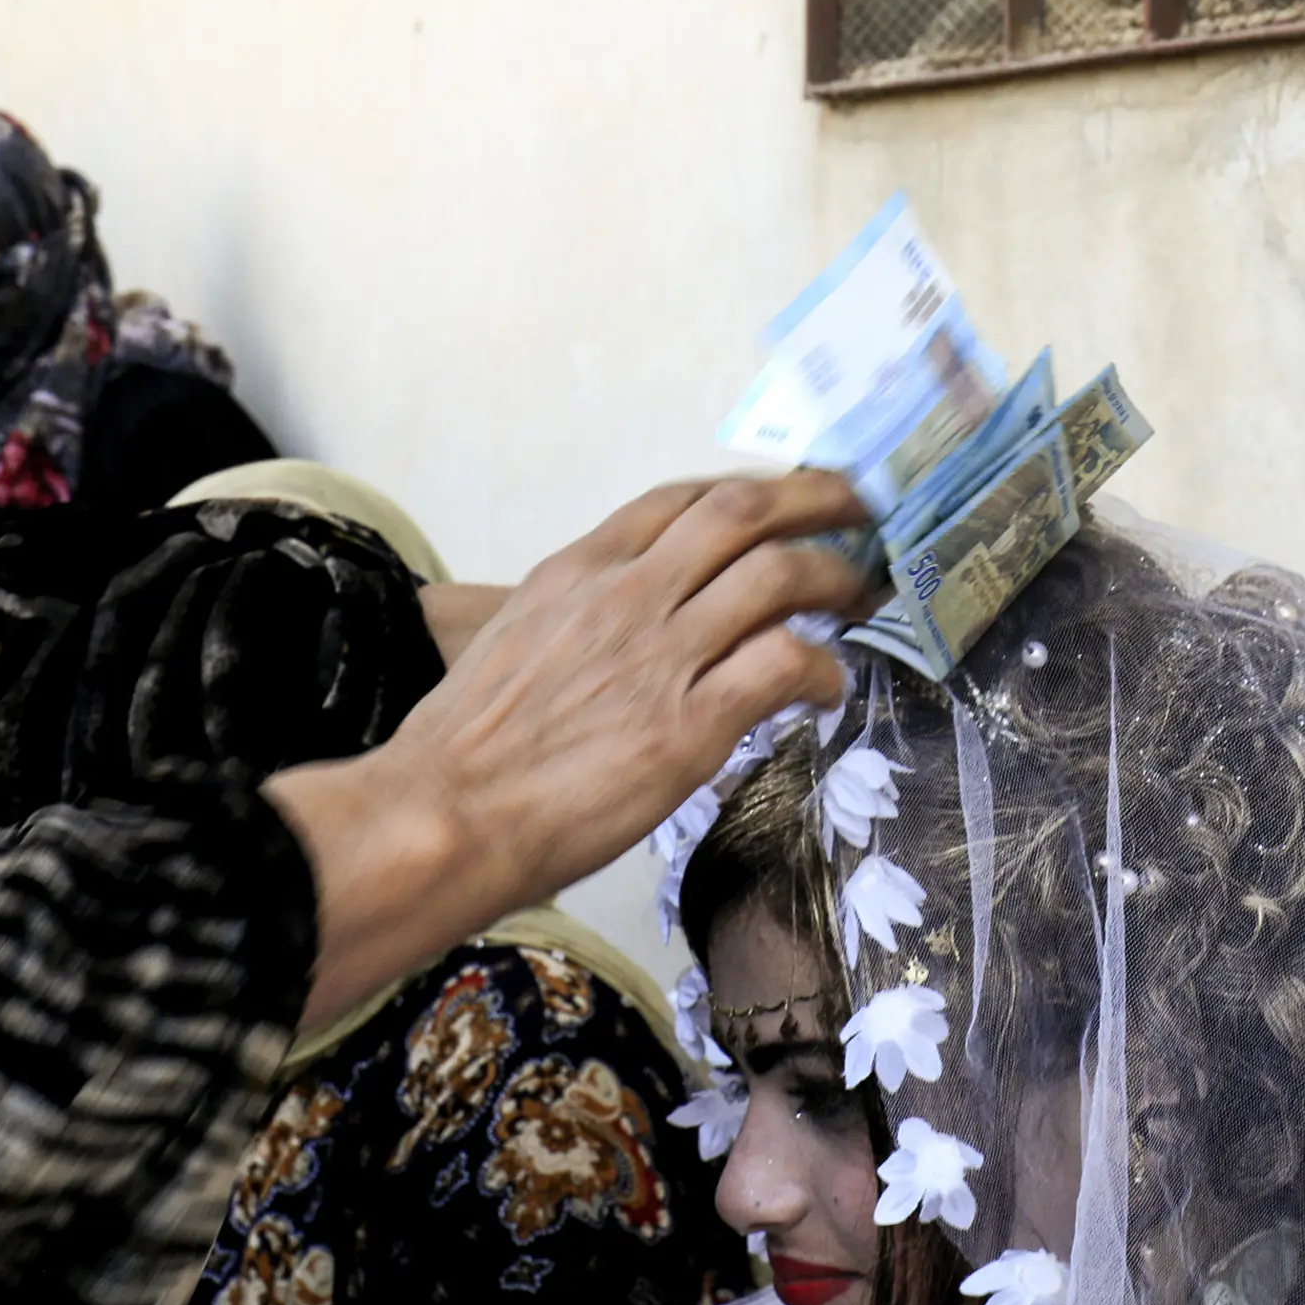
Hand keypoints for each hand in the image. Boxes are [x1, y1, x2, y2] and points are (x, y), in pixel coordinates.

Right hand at [268, 473, 875, 1025]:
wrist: (445, 813)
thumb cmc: (464, 751)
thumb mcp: (512, 646)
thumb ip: (574, 624)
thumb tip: (611, 642)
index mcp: (577, 570)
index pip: (678, 499)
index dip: (745, 490)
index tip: (783, 497)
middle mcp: (627, 594)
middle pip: (744, 510)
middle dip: (814, 498)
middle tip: (858, 509)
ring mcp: (662, 654)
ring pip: (780, 574)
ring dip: (835, 577)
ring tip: (860, 597)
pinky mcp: (691, 724)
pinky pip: (785, 666)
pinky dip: (824, 671)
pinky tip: (829, 691)